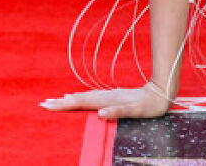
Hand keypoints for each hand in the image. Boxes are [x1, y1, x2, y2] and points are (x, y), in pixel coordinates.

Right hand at [40, 82, 171, 119]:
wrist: (161, 92)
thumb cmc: (149, 105)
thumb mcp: (137, 110)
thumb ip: (119, 110)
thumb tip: (101, 113)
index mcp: (107, 100)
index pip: (82, 102)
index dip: (65, 104)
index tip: (48, 105)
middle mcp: (106, 96)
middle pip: (80, 99)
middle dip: (61, 102)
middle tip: (44, 103)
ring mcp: (109, 95)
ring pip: (85, 97)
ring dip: (69, 99)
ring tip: (56, 101)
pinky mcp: (113, 96)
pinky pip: (92, 97)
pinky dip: (82, 98)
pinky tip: (77, 98)